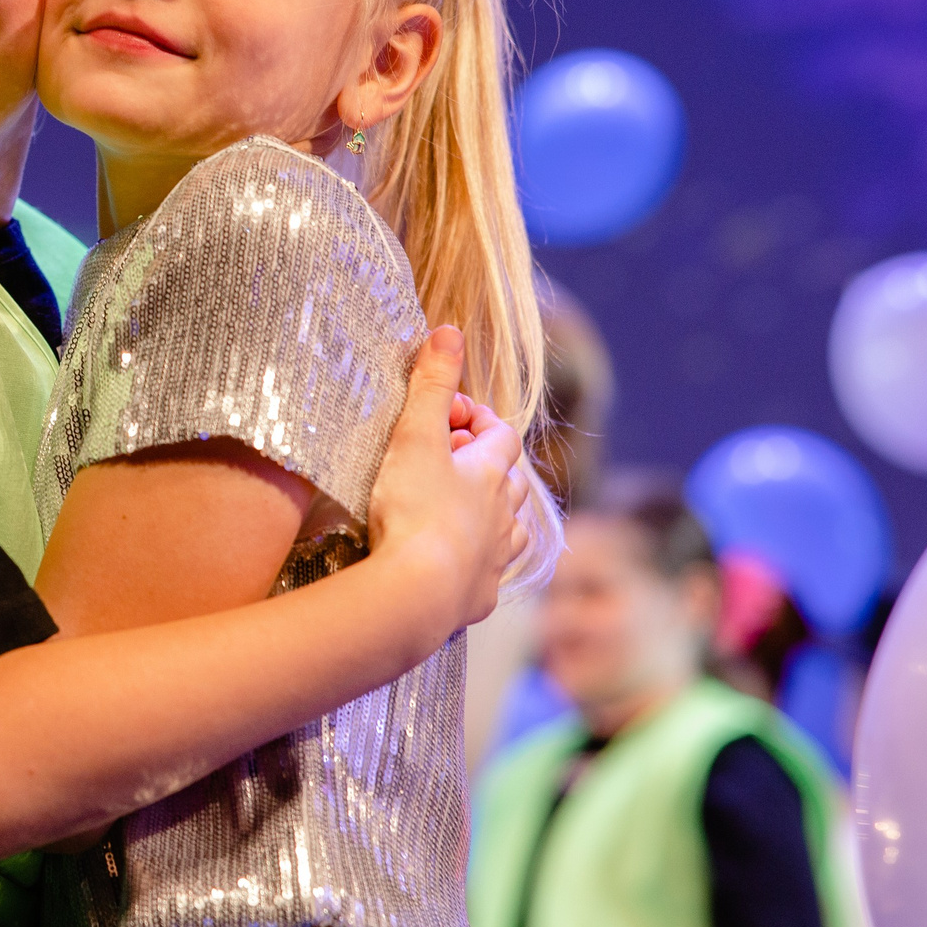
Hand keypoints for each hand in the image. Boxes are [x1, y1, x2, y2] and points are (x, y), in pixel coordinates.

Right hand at [367, 327, 526, 632]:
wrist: (417, 593)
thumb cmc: (414, 509)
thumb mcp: (415, 435)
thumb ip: (431, 383)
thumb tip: (448, 329)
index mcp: (492, 473)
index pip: (500, 434)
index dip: (475, 418)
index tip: (443, 415)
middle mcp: (505, 515)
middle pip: (512, 481)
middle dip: (487, 466)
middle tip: (446, 461)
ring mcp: (497, 558)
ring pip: (510, 529)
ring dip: (492, 515)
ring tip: (458, 512)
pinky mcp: (481, 596)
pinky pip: (489, 573)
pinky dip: (479, 563)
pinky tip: (457, 567)